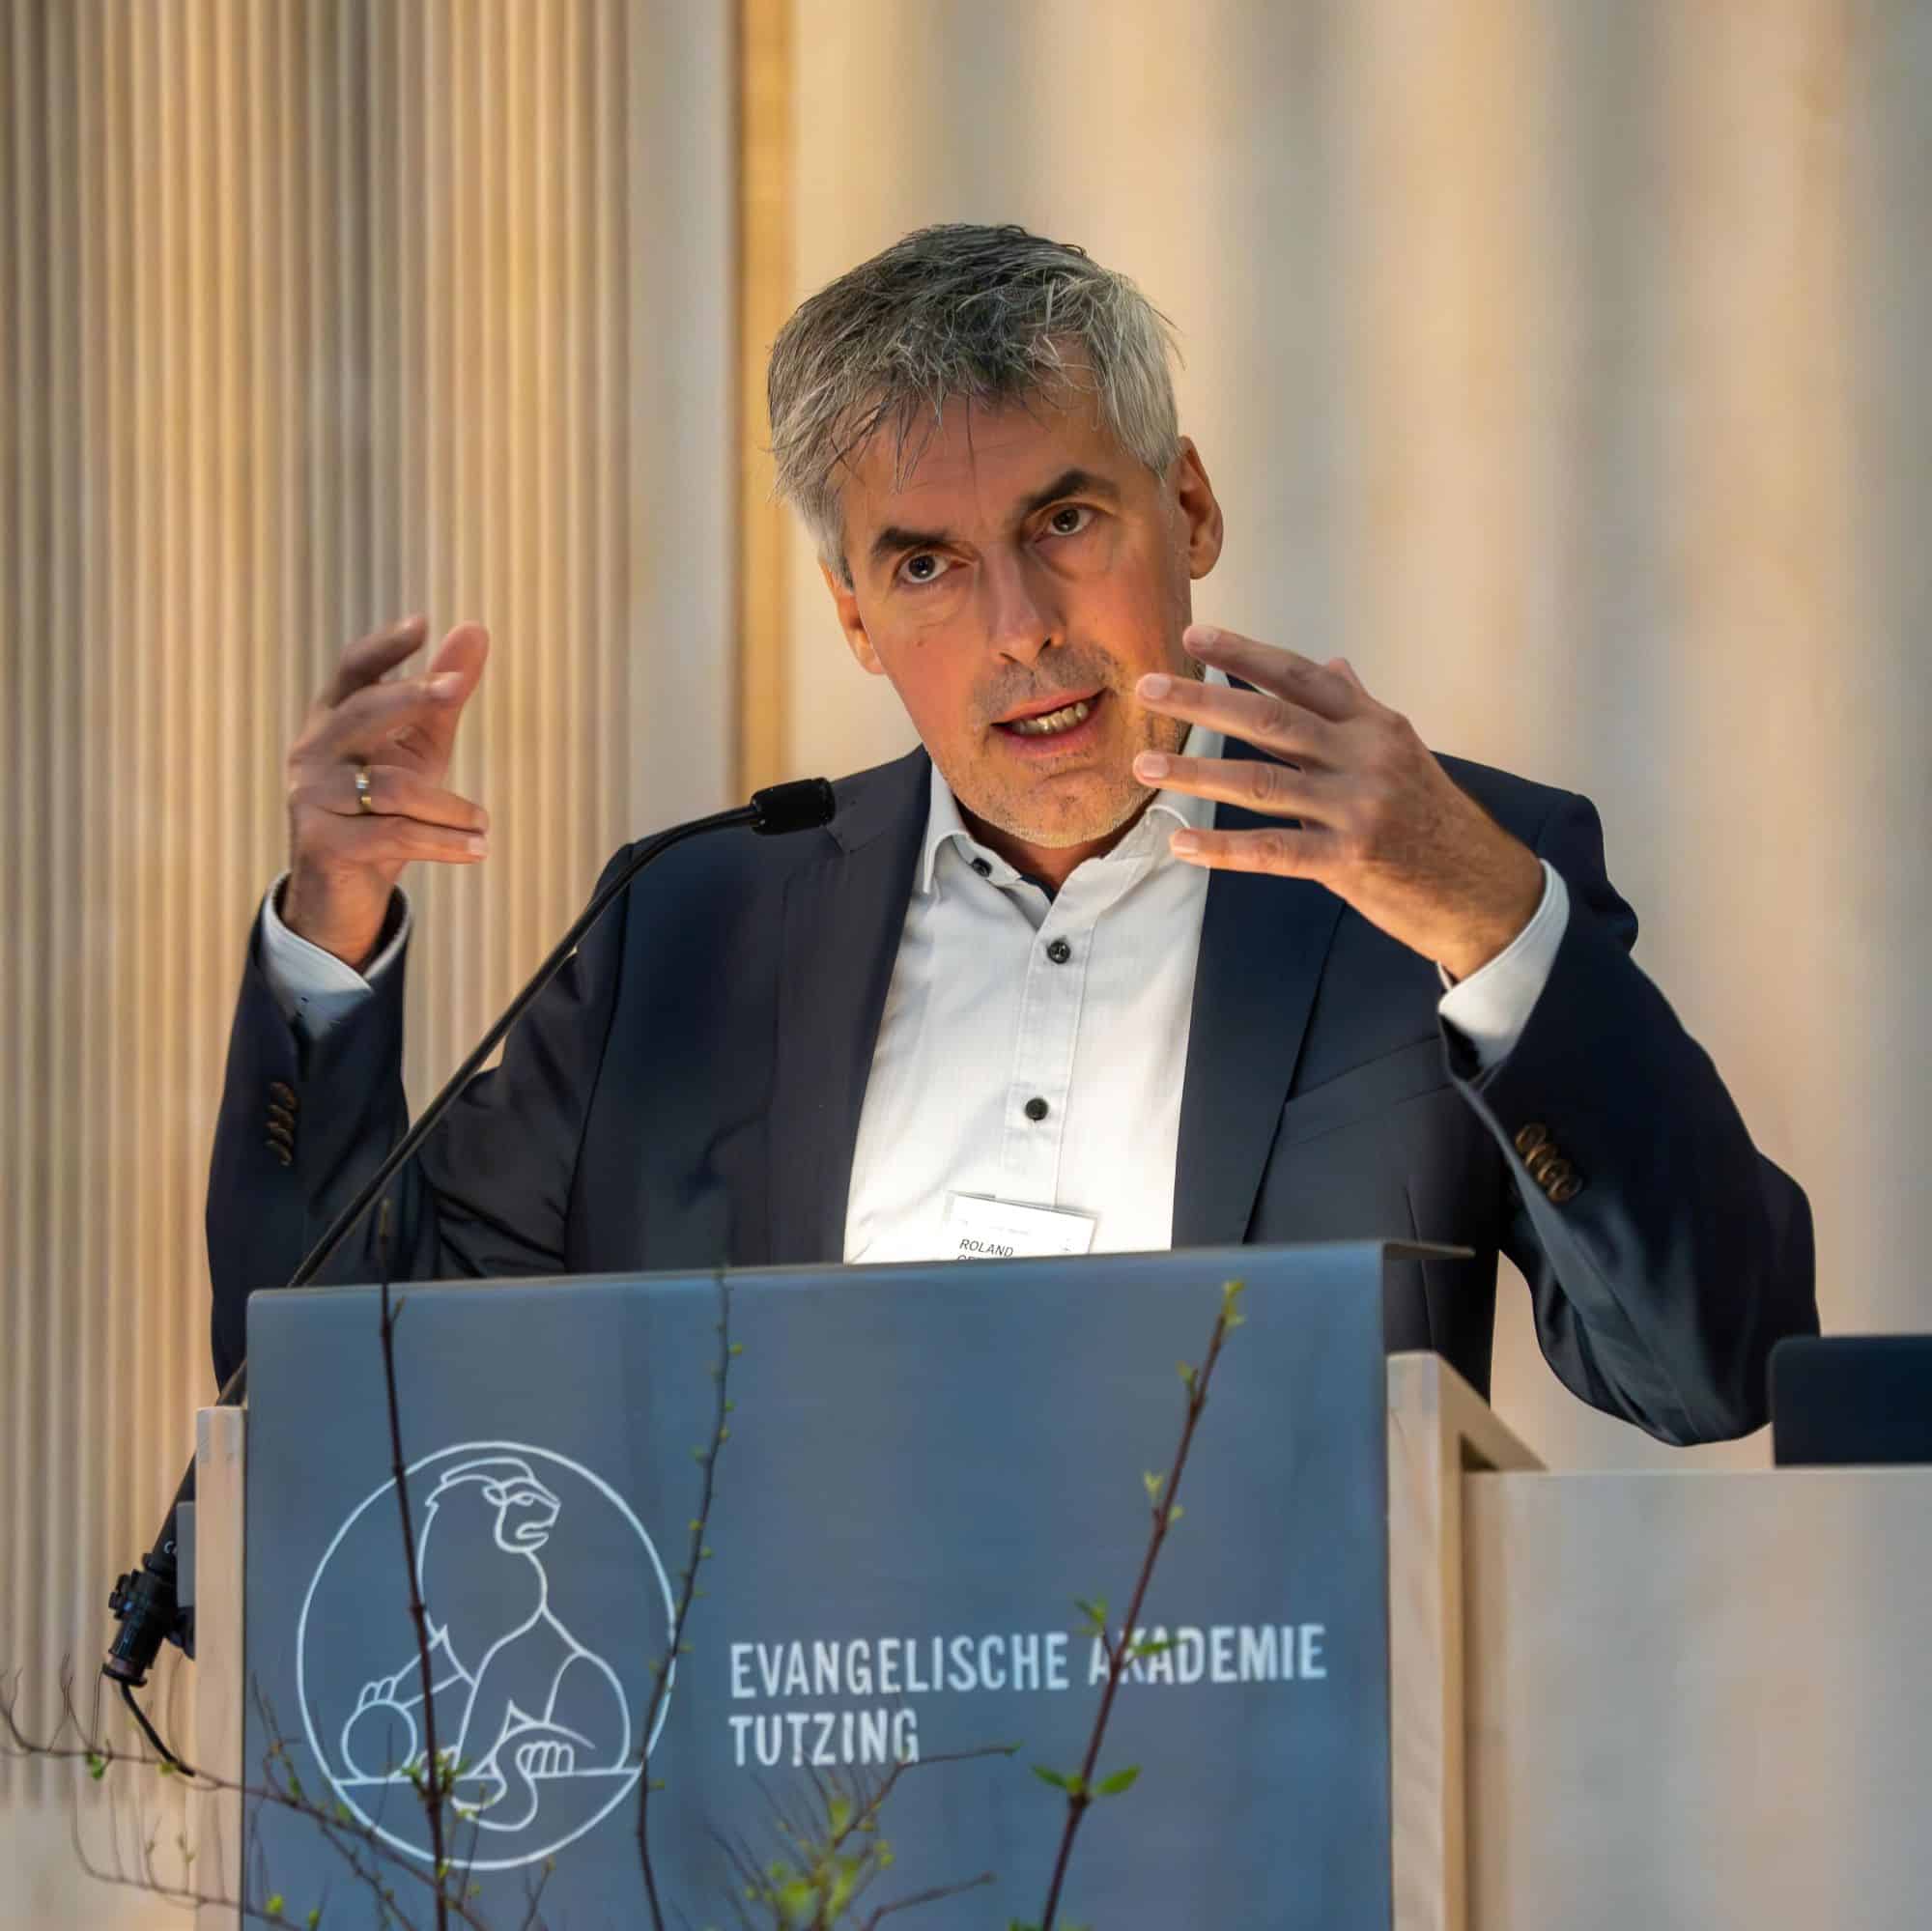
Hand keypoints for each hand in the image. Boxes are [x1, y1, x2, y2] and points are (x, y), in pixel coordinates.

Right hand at [282, 616, 490, 966]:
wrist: (345, 891)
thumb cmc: (387, 810)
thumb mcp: (419, 750)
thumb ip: (444, 698)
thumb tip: (475, 628)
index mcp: (335, 719)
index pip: (353, 670)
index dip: (384, 646)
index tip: (421, 623)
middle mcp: (313, 750)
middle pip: (364, 711)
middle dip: (413, 696)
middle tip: (456, 689)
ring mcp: (310, 796)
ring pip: (392, 787)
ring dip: (450, 807)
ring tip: (483, 823)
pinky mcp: (321, 842)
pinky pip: (394, 834)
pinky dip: (445, 842)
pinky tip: (479, 848)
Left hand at [1133, 624, 1544, 980]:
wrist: (1484, 888)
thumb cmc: (1434, 818)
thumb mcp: (1402, 752)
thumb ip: (1358, 709)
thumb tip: (1332, 664)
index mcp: (1374, 724)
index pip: (1300, 677)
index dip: (1246, 654)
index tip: (1195, 635)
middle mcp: (1365, 756)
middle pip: (1271, 719)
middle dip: (1203, 701)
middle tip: (1148, 688)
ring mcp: (1358, 808)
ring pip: (1261, 782)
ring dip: (1196, 773)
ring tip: (1144, 766)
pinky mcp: (1350, 859)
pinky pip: (1274, 850)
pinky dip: (1223, 848)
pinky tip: (1181, 843)